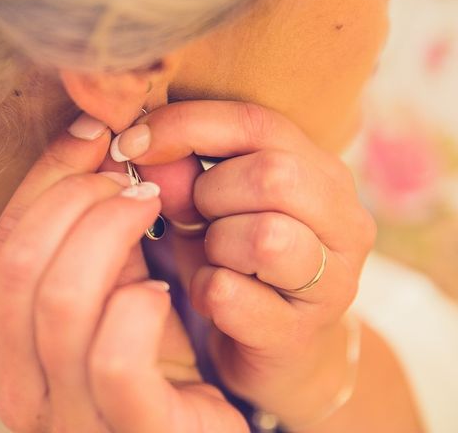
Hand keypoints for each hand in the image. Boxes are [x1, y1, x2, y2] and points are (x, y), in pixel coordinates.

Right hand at [0, 119, 248, 432]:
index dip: (48, 178)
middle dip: (78, 199)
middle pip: (23, 262)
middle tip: (128, 178)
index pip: (6, 241)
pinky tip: (162, 289)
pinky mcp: (127, 430)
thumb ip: (93, 231)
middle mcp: (15, 385)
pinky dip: (137, 305)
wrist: (191, 431)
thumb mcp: (109, 287)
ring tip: (149, 211)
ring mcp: (65, 415)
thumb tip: (92, 142)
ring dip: (110, 234)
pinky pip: (114, 355)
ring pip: (62, 300)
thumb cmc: (152, 357)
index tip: (93, 134)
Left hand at [130, 101, 376, 423]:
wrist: (267, 350)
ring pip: (264, 237)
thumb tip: (140, 147)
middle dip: (210, 194)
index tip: (129, 143)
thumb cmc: (236, 264)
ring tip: (211, 258)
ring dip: (214, 245)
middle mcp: (345, 221)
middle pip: (273, 176)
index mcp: (321, 174)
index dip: (185, 126)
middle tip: (195, 218)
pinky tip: (211, 296)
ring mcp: (333, 280)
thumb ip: (179, 175)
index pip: (257, 123)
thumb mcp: (205, 211)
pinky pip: (231, 295)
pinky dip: (204, 291)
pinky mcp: (301, 332)